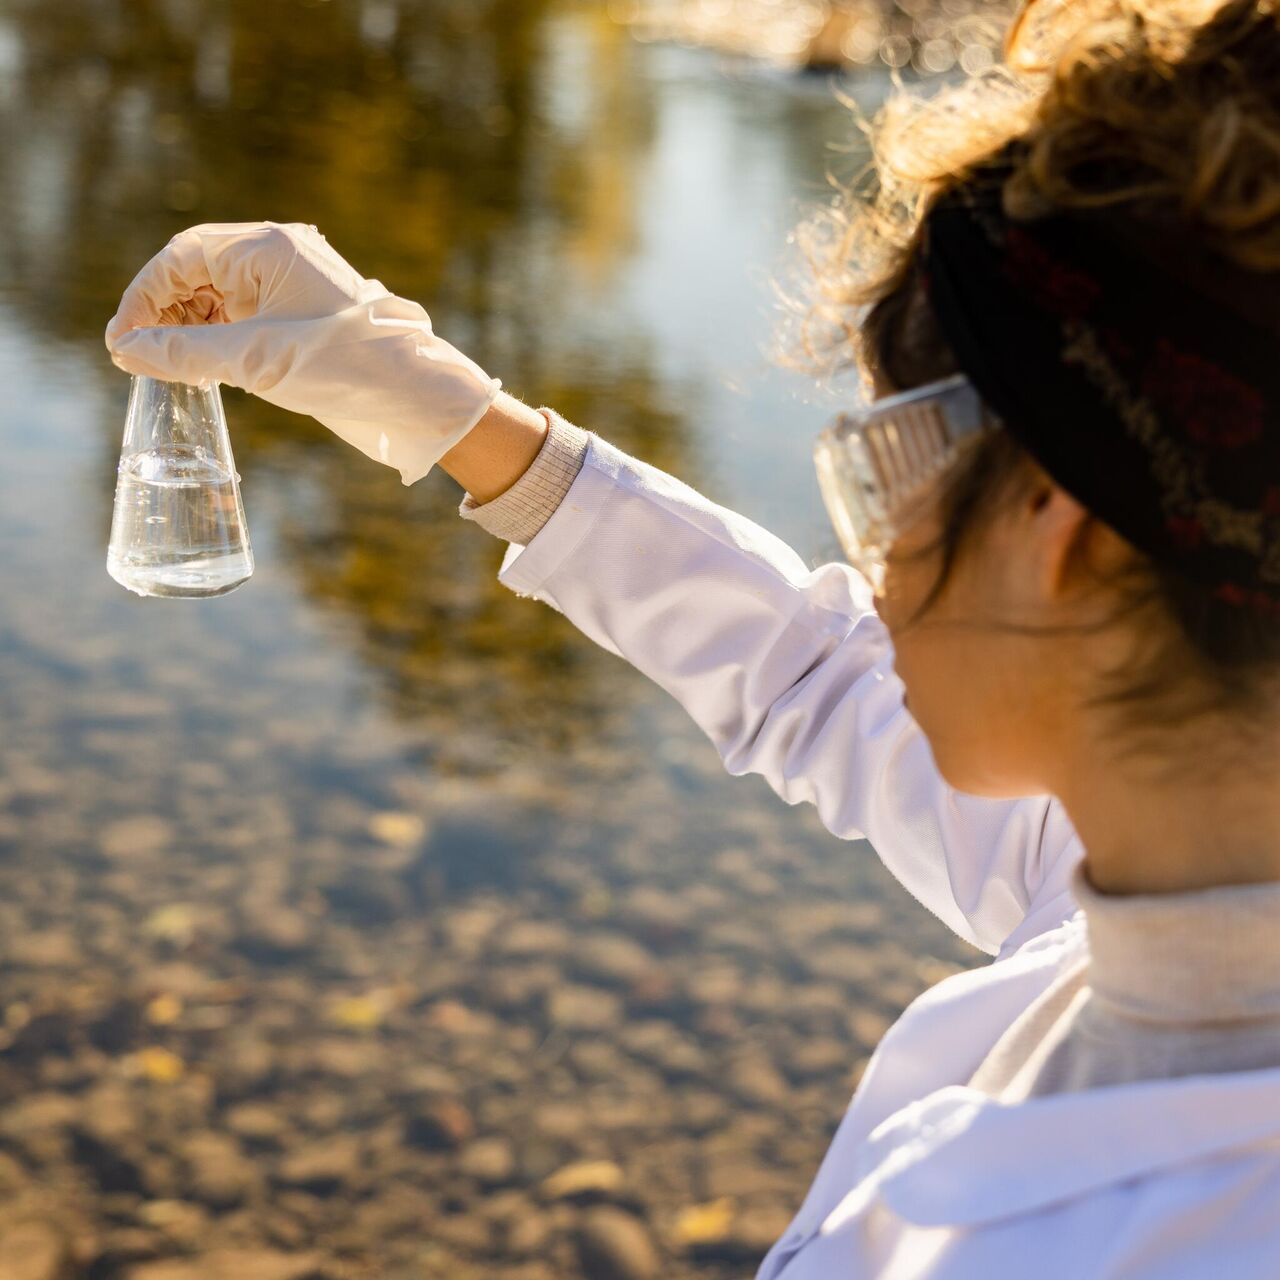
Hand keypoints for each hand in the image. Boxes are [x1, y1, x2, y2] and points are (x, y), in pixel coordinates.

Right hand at [104, 222, 501, 484]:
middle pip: (195, 270)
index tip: (122, 340)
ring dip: (187, 326)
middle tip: (138, 355)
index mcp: (268, 247)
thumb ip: (187, 353)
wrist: (416, 398)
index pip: (182, 255)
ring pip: (217, 294)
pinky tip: (202, 365)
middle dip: (162, 310)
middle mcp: (278, 255)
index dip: (144, 296)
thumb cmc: (346, 368)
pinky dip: (215, 337)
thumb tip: (128, 350)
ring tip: (167, 365)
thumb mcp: (257, 361)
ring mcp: (291, 284)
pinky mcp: (299, 315)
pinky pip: (242, 314)